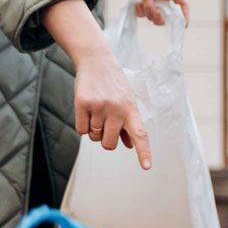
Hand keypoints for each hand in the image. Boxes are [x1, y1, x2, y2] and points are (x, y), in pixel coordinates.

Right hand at [43, 0, 151, 169]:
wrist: (96, 60)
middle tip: (105, 125)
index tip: (146, 166)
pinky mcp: (82, 103)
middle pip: (109, 144)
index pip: (140, 134)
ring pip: (94, 137)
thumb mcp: (127, 101)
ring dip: (93, 129)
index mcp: (131, 109)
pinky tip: (86, 110)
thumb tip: (131, 145)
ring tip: (97, 110)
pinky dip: (82, 125)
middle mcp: (117, 108)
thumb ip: (129, 124)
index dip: (143, 152)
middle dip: (106, 140)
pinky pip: (81, 130)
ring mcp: (99, 106)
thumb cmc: (114, 84)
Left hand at [114, 0, 188, 25]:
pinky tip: (137, 1)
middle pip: (166, 17)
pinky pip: (139, 11)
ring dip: (149, 12)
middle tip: (155, 10)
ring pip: (152, 16)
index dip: (185, 16)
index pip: (183, 5)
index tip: (184, 25)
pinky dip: (139, 10)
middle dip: (161, 19)